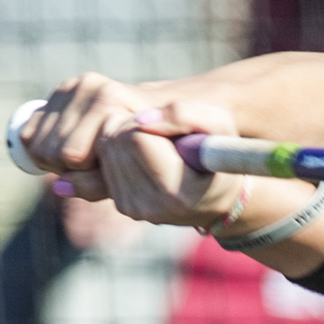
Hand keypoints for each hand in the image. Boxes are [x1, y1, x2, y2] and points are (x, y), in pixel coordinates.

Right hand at [20, 72, 155, 176]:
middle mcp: (86, 86)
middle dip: (71, 169)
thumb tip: (59, 188)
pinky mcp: (57, 93)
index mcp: (109, 98)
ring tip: (84, 160)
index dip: (87, 173)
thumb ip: (98, 184)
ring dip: (56, 162)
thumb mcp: (130, 171)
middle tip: (94, 168)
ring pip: (38, 145)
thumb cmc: (146, 147)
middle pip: (53, 151)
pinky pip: (28, 134)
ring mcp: (69, 87)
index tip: (108, 170)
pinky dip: (42, 149)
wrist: (152, 114)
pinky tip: (68, 149)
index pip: (73, 155)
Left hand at [75, 99, 245, 227]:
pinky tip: (146, 156)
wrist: (218, 193)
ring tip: (156, 143)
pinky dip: (120, 150)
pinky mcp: (123, 206)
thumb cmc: (219, 152)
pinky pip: (104, 161)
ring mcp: (134, 209)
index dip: (148, 120)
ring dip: (124, 134)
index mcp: (175, 192)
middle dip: (132, 125)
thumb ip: (185, 114)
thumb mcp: (220, 124)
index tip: (168, 126)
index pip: (135, 137)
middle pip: (115, 141)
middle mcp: (150, 207)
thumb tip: (140, 120)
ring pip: (105, 149)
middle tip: (160, 131)